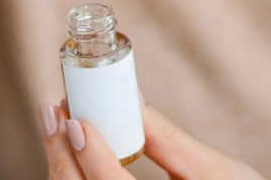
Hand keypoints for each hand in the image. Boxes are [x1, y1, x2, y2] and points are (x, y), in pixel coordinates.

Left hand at [39, 99, 263, 179]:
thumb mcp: (216, 172)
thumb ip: (170, 140)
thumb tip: (132, 98)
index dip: (91, 156)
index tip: (76, 121)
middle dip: (62, 155)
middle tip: (54, 112)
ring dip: (63, 166)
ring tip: (58, 126)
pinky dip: (76, 178)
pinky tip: (71, 154)